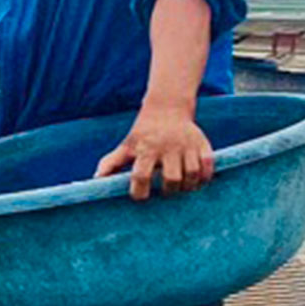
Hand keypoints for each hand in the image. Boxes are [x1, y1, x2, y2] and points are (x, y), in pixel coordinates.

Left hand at [96, 109, 213, 198]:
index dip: (139, 192)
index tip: (141, 196)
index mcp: (146, 149)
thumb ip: (111, 163)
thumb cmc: (143, 134)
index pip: (141, 176)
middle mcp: (167, 147)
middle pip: (171, 179)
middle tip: (165, 191)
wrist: (166, 108)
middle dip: (168, 191)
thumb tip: (96, 179)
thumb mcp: (126, 146)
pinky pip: (208, 165)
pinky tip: (196, 179)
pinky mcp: (202, 144)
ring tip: (180, 187)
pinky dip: (205, 177)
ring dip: (187, 186)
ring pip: (192, 174)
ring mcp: (186, 145)